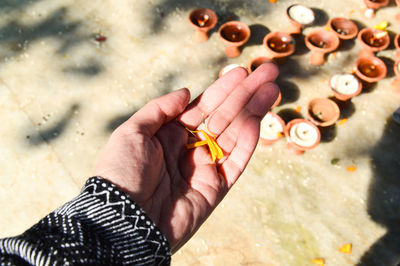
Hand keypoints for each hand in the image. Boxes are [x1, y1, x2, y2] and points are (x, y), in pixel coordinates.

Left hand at [93, 63, 278, 252]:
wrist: (123, 219)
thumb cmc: (122, 172)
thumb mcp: (133, 131)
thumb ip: (160, 109)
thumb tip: (187, 92)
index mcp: (170, 134)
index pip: (203, 107)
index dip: (222, 90)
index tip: (240, 73)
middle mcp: (189, 148)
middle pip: (224, 117)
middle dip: (245, 94)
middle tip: (268, 71)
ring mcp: (204, 168)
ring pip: (235, 135)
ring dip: (253, 111)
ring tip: (271, 88)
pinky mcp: (216, 188)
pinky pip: (236, 161)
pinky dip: (247, 141)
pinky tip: (256, 118)